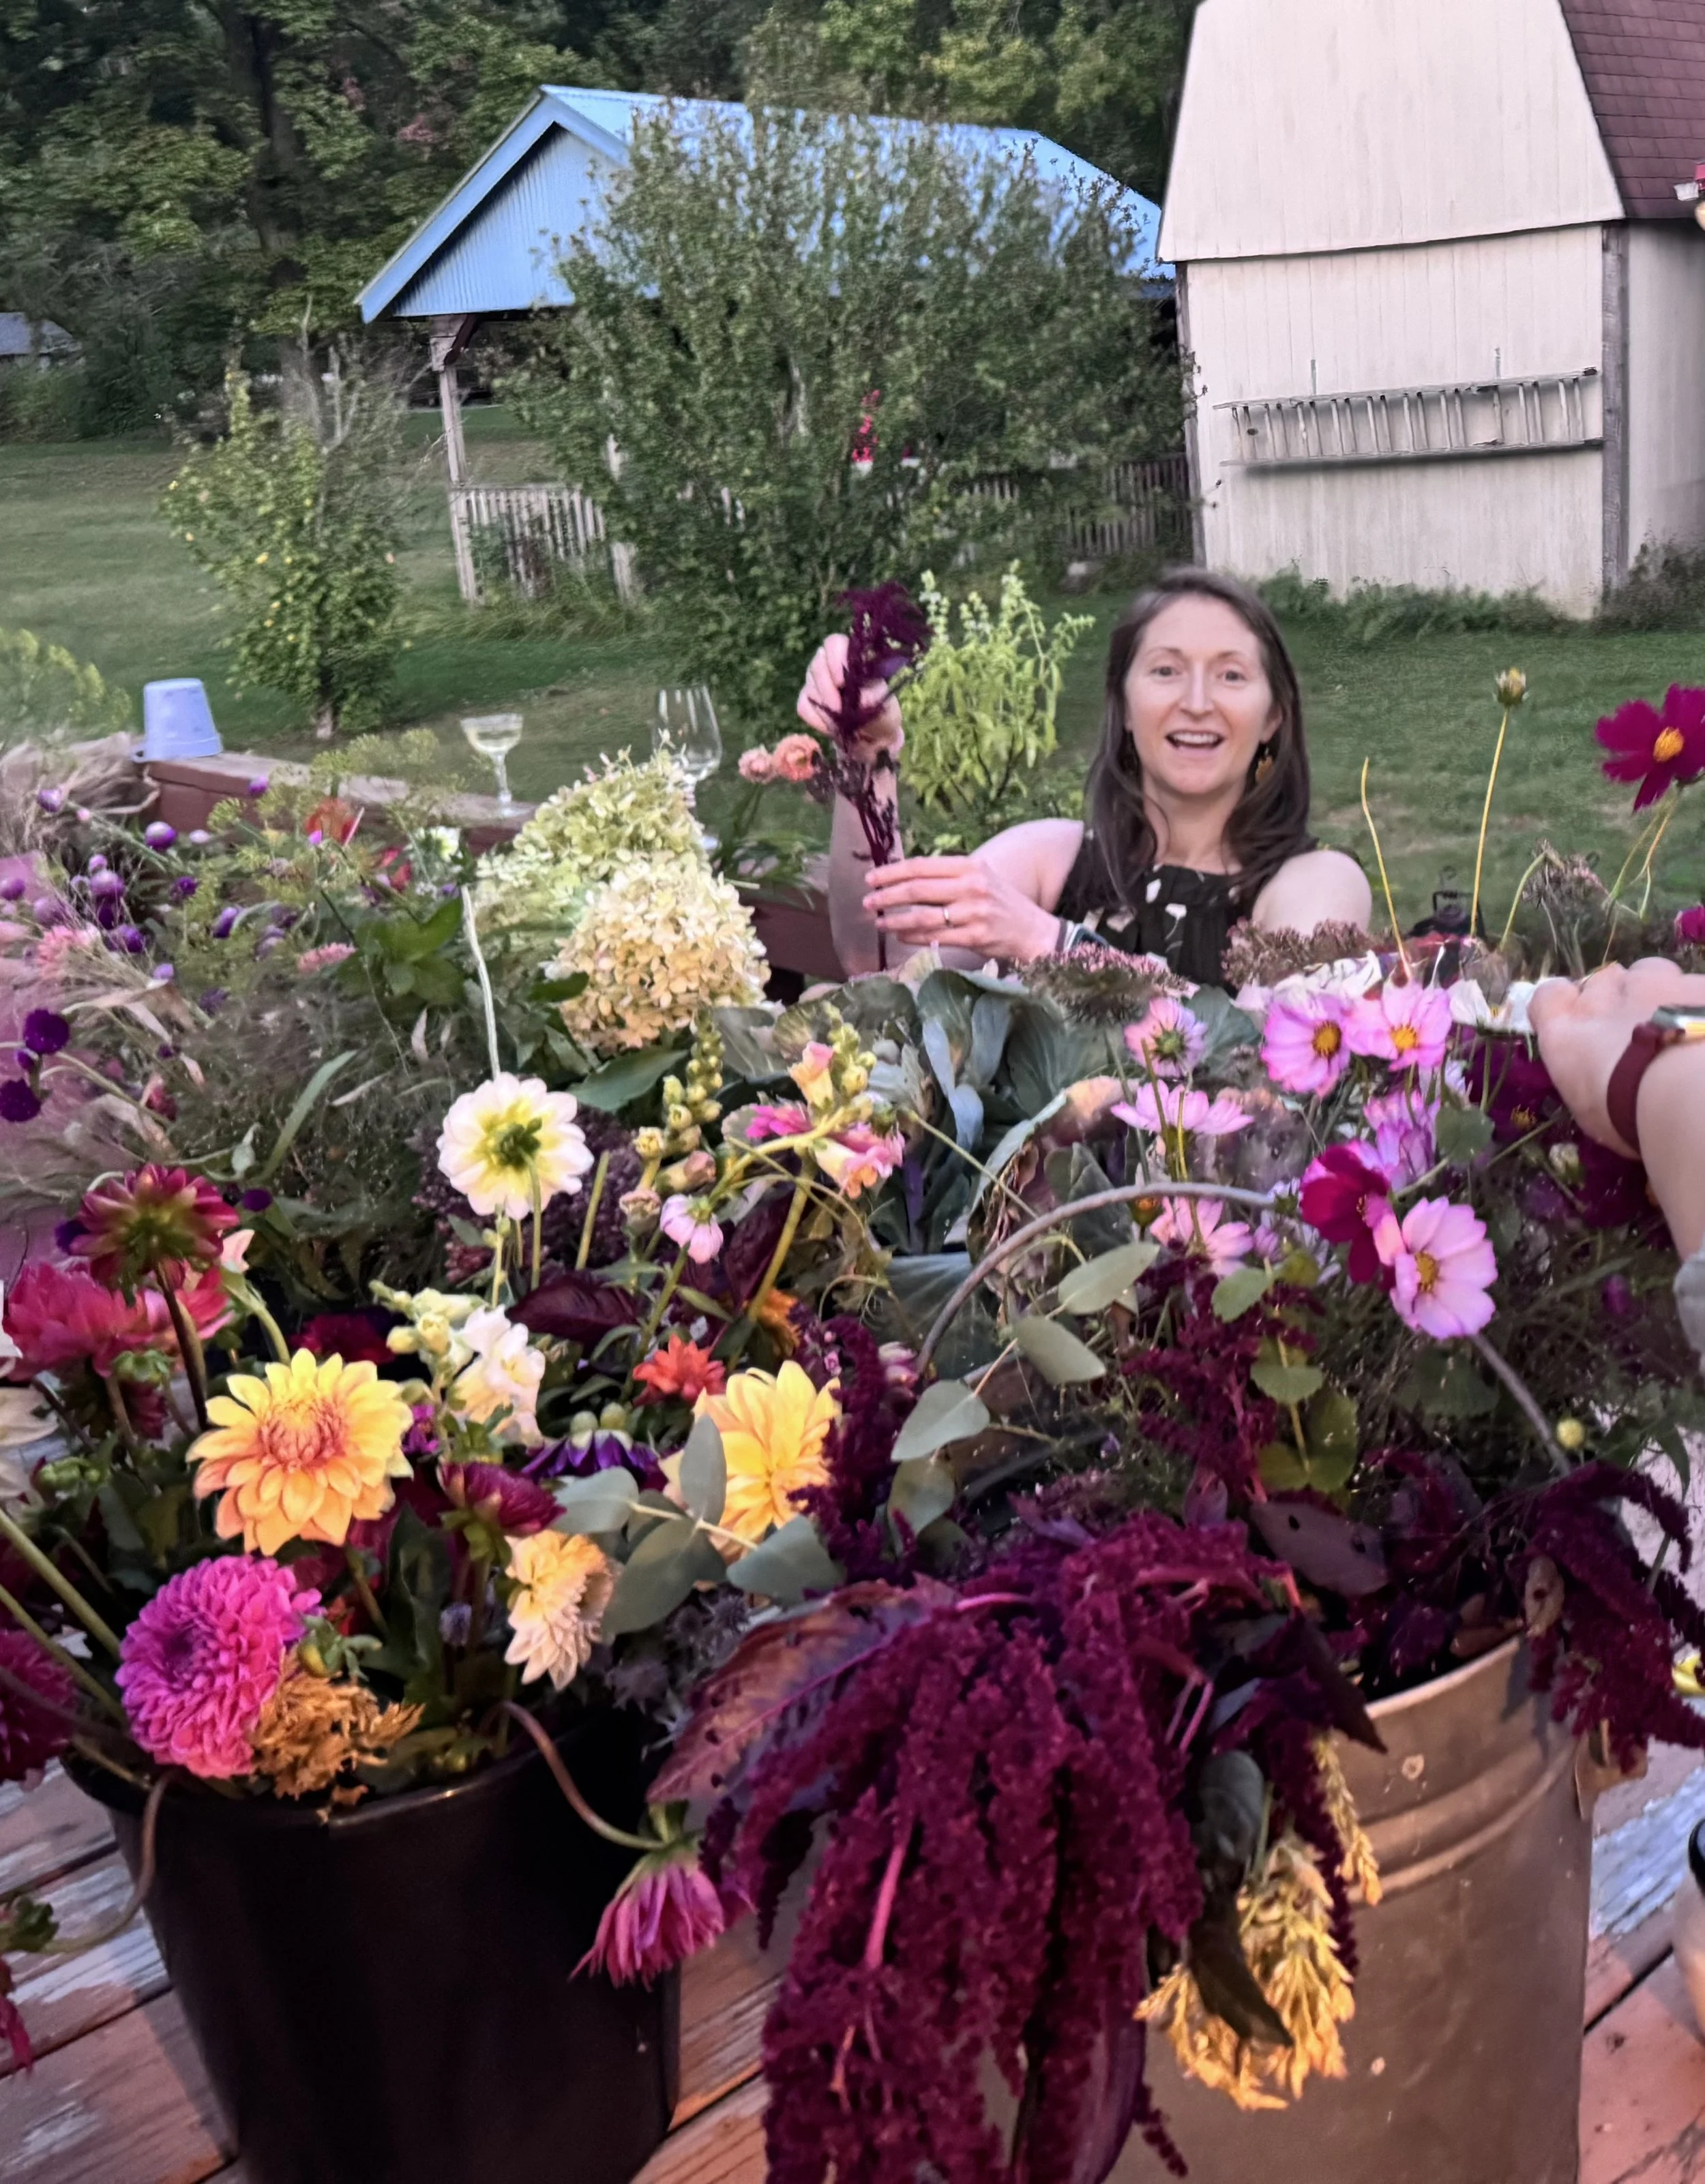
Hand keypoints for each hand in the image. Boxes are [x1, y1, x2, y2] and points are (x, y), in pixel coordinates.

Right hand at [798, 634, 902, 760]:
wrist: (871, 736)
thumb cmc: (880, 714)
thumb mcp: (885, 707)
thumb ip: (875, 698)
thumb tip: (862, 699)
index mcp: (851, 657)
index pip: (834, 643)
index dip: (835, 659)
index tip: (842, 682)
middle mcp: (830, 663)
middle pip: (817, 664)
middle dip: (827, 689)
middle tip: (839, 709)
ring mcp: (816, 680)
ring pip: (809, 686)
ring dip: (824, 706)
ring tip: (841, 721)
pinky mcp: (807, 699)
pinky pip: (803, 705)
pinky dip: (817, 719)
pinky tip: (831, 727)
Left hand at [863, 854, 1059, 962]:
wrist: (1034, 930)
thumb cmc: (1002, 903)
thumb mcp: (980, 878)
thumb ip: (949, 875)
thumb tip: (908, 877)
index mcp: (970, 866)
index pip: (922, 866)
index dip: (892, 872)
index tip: (871, 878)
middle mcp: (972, 886)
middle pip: (917, 890)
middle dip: (887, 896)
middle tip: (867, 902)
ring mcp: (974, 913)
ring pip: (922, 916)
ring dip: (895, 920)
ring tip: (878, 922)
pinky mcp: (975, 937)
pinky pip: (935, 937)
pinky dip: (913, 937)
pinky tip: (899, 937)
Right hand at [1528, 958, 1704, 1154]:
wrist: (1688, 1096)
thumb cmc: (1627, 1117)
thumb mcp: (1589, 1109)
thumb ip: (1589, 1075)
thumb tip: (1599, 1075)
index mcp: (1566, 1029)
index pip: (1549, 996)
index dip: (1563, 1004)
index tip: (1577, 1022)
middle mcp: (1602, 996)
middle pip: (1602, 980)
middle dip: (1615, 998)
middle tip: (1634, 1030)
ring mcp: (1652, 982)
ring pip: (1648, 971)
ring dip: (1655, 989)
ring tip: (1675, 1023)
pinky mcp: (1696, 982)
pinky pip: (1692, 984)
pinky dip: (1696, 1002)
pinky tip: (1702, 1027)